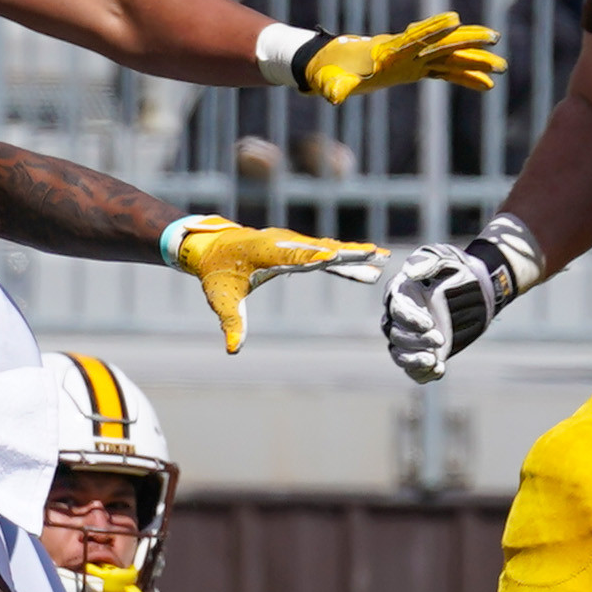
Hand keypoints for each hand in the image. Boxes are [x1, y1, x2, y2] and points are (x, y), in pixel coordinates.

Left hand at [169, 218, 384, 353]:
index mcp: (263, 251)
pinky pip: (323, 252)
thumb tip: (233, 349)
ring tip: (381, 257)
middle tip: (373, 252)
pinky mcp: (296, 246)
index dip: (312, 256)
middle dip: (345, 251)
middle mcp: (281, 242)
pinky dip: (344, 257)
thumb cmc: (216, 274)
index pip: (292, 256)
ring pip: (326, 248)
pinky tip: (367, 262)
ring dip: (353, 253)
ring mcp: (291, 242)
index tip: (334, 255)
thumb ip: (232, 322)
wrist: (211, 247)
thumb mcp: (222, 299)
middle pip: (318, 248)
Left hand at [295, 12, 502, 101]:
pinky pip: (444, 73)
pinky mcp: (416, 70)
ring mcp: (414, 60)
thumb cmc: (329, 71)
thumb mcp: (330, 80)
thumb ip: (334, 87)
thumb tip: (332, 97)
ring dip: (474, 61)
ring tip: (501, 66)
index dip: (433, 29)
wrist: (331, 65)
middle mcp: (406, 52)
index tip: (455, 19)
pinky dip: (464, 78)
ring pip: (449, 58)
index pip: (414, 38)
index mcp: (388, 51)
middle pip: (441, 44)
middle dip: (467, 41)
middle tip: (494, 38)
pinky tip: (486, 85)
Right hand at [377, 214, 541, 382]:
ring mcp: (411, 336)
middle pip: (396, 335)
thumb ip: (427, 262)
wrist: (477, 287)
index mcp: (400, 293)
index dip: (409, 319)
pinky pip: (414, 368)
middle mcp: (400, 317)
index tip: (429, 323)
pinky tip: (438, 371)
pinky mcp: (424, 351)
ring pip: (400, 354)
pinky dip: (423, 373)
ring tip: (432, 361)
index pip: (396, 310)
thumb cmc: (456, 268)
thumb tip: (411, 271)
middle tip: (440, 339)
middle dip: (416, 340)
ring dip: (414, 360)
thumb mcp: (443, 257)